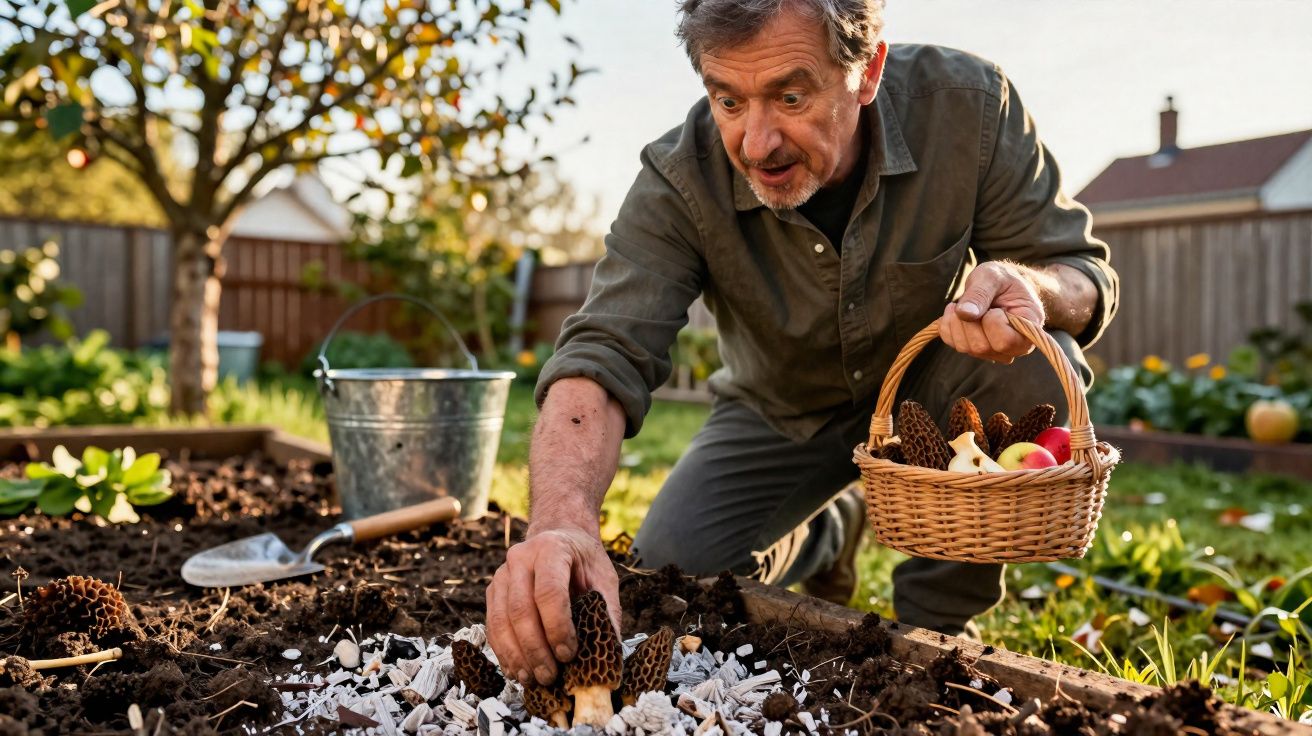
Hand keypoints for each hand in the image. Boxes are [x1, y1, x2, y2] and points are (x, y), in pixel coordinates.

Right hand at [486, 525, 620, 685]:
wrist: (559, 537)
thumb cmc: (583, 560)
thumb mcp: (604, 577)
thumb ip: (607, 611)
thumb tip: (611, 650)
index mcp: (551, 549)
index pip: (549, 592)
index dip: (557, 627)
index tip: (568, 654)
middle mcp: (520, 558)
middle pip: (520, 609)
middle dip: (535, 648)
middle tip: (550, 675)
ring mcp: (502, 574)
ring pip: (501, 620)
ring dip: (515, 655)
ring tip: (532, 679)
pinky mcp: (493, 591)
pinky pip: (492, 626)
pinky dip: (503, 651)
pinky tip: (517, 670)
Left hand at [939, 261, 1045, 363]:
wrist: (1000, 286)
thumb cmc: (1002, 279)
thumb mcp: (993, 276)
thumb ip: (980, 293)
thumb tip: (964, 313)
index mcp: (1029, 328)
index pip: (1006, 341)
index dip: (992, 322)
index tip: (995, 307)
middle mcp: (1014, 346)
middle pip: (981, 346)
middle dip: (971, 320)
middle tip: (978, 302)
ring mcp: (995, 352)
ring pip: (965, 347)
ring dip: (958, 321)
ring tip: (968, 304)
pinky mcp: (976, 351)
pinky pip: (952, 342)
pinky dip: (948, 323)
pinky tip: (957, 311)